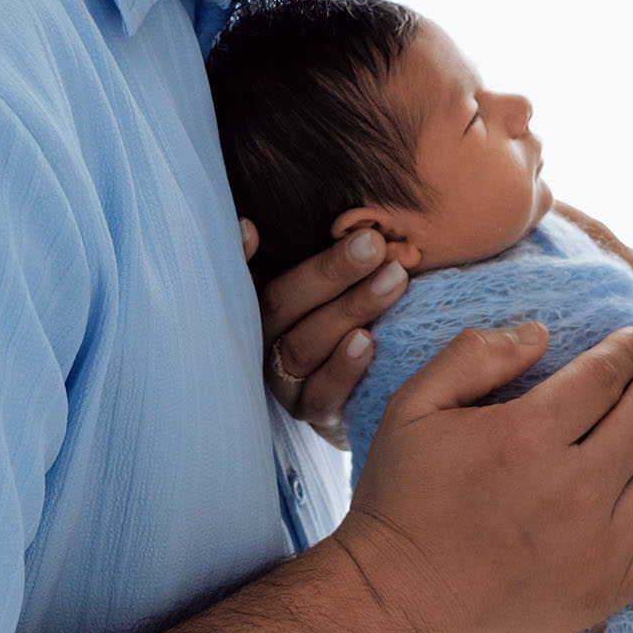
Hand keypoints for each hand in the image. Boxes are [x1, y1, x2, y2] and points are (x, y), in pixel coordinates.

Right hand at [241, 216, 407, 446]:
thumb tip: (289, 220)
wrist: (378, 384)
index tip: (253, 228)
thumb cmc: (357, 311)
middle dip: (330, 271)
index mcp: (260, 303)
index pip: (242, 277)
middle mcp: (261, 342)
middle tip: (373, 244)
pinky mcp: (312, 412)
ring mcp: (284, 382)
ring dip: (351, 308)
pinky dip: (344, 367)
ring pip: (304, 345)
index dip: (239, 256)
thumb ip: (327, 254)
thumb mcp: (339, 280)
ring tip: (393, 279)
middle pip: (283, 304)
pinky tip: (368, 341)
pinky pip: (323, 392)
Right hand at [334, 320, 632, 632]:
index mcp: (527, 435)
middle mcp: (574, 488)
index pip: (605, 375)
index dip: (627, 349)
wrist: (397, 605)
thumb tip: (540, 332)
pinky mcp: (609, 589)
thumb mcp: (413, 405)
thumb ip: (474, 354)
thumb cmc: (401, 500)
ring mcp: (599, 544)